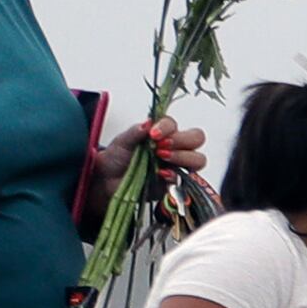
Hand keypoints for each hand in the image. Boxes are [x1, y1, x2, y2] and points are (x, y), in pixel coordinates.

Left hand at [77, 117, 211, 226]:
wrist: (108, 180)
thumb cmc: (117, 158)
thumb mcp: (122, 141)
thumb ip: (136, 132)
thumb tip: (148, 123)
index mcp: (163, 133)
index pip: (175, 124)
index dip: (167, 127)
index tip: (153, 133)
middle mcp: (174, 148)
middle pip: (196, 138)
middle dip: (182, 140)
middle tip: (162, 146)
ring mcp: (177, 166)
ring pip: (198, 159)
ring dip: (183, 157)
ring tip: (162, 158)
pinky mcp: (175, 184)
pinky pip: (185, 180)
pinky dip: (175, 176)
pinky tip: (161, 174)